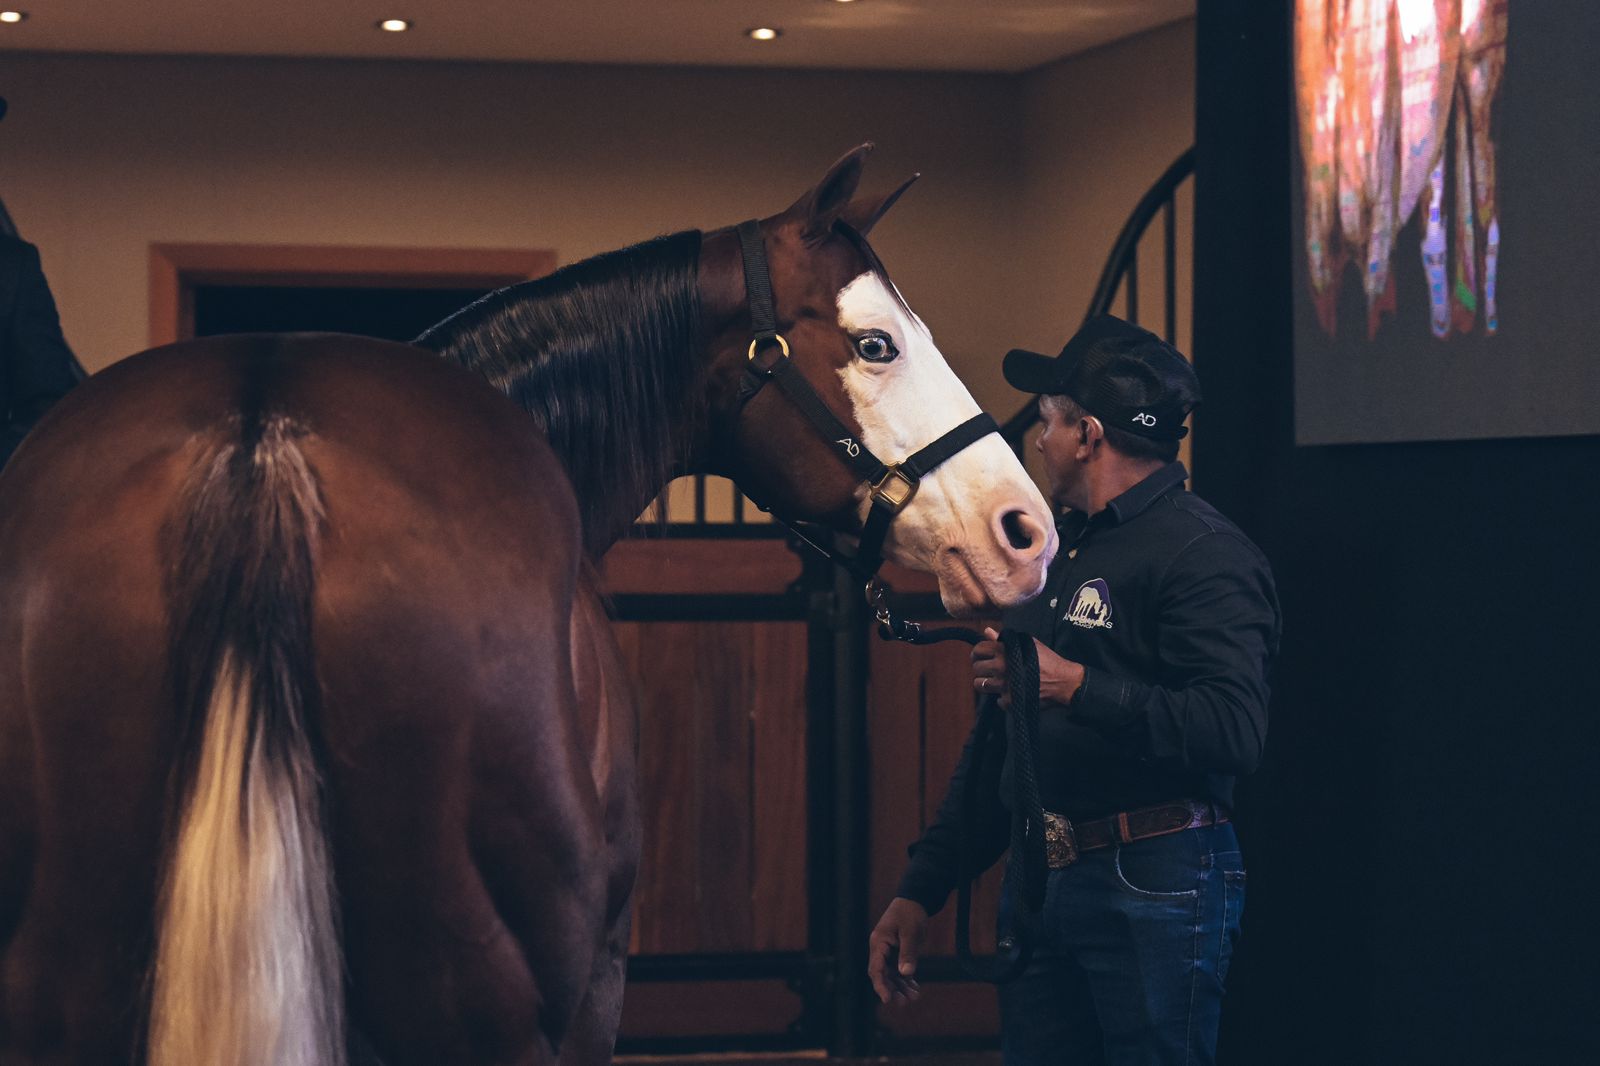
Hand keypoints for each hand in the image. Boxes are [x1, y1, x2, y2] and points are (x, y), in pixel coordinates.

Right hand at [868, 897, 927, 1003]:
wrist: (915, 901)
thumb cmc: (910, 913)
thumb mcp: (910, 932)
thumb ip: (908, 952)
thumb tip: (906, 973)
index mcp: (879, 942)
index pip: (876, 968)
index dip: (880, 985)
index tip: (887, 999)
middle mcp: (881, 949)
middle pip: (883, 975)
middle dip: (892, 990)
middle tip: (904, 1003)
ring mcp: (889, 952)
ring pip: (892, 975)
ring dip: (901, 987)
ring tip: (913, 998)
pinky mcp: (898, 953)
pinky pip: (900, 971)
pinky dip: (907, 980)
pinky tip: (915, 989)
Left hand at [971, 628, 1085, 706]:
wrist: (1063, 681)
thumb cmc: (1047, 659)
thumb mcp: (1027, 644)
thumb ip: (1005, 639)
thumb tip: (987, 632)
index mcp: (1003, 651)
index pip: (978, 650)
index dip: (977, 652)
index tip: (980, 656)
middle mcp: (1000, 668)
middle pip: (976, 668)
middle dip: (981, 668)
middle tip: (989, 669)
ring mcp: (1004, 686)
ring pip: (980, 685)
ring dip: (987, 683)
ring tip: (997, 681)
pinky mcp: (1010, 701)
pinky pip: (997, 700)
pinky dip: (1004, 697)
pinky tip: (1012, 692)